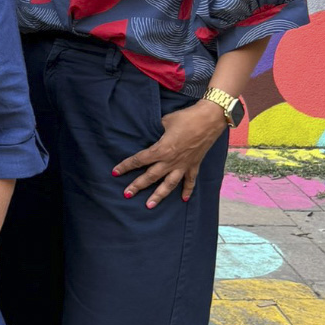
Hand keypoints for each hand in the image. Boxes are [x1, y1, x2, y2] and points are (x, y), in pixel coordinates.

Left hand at [112, 99, 227, 207]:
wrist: (209, 120)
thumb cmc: (185, 118)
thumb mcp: (165, 121)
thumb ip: (156, 129)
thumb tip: (151, 131)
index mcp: (161, 149)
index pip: (140, 160)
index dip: (126, 166)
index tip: (115, 172)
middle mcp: (171, 161)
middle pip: (151, 176)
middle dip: (137, 186)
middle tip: (126, 194)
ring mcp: (183, 165)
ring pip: (168, 185)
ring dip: (158, 196)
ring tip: (149, 206)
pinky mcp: (194, 165)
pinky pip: (190, 181)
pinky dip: (187, 191)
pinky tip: (184, 199)